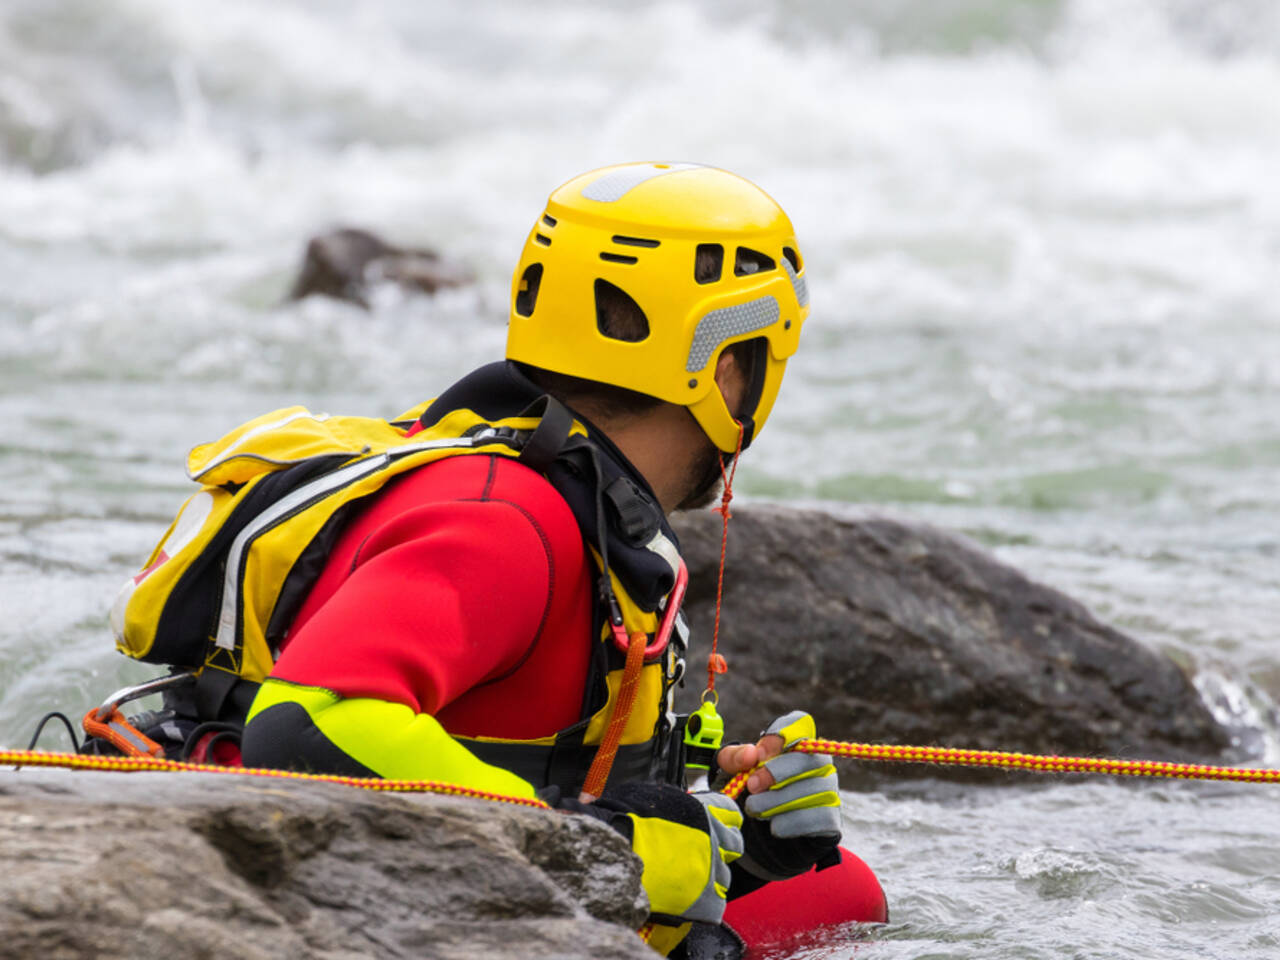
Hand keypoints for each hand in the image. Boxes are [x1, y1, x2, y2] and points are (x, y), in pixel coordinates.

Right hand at [552, 781, 743, 924]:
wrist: (615, 850)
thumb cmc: (626, 820)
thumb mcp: (654, 798)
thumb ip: (676, 805)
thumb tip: (675, 809)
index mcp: (704, 811)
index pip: (731, 814)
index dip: (723, 820)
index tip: (716, 825)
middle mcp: (715, 839)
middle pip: (733, 845)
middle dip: (719, 848)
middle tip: (700, 854)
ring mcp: (711, 870)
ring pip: (724, 876)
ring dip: (710, 876)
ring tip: (687, 880)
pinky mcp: (705, 900)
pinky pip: (717, 904)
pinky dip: (705, 904)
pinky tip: (689, 901)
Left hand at [718, 710, 841, 880]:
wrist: (766, 833)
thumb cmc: (752, 791)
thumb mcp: (733, 772)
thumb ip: (733, 758)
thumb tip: (750, 754)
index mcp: (796, 742)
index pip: (799, 723)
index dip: (780, 735)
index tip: (758, 755)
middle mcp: (820, 762)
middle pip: (806, 758)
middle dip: (775, 772)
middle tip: (752, 786)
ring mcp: (829, 789)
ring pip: (810, 790)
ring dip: (777, 801)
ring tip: (755, 809)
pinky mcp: (831, 818)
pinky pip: (815, 817)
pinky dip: (790, 822)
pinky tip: (774, 825)